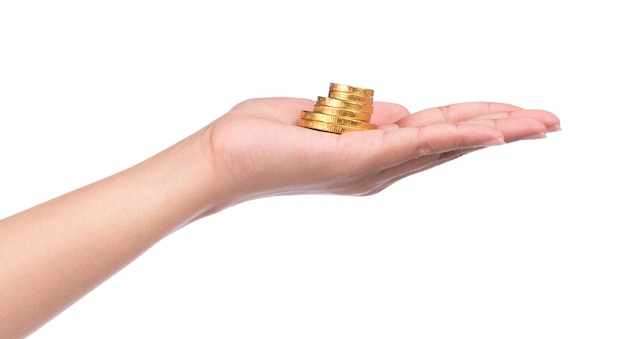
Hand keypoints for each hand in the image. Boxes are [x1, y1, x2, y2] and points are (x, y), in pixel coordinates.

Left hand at [199, 98, 559, 205]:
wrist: (221, 158)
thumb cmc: (260, 135)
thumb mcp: (320, 116)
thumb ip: (364, 116)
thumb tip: (400, 111)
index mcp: (370, 149)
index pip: (435, 129)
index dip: (476, 118)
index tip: (512, 112)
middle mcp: (379, 163)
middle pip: (451, 138)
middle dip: (504, 126)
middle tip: (552, 121)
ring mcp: (372, 163)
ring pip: (444, 142)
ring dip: (496, 129)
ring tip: (541, 123)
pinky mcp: (358, 158)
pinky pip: (416, 142)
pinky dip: (456, 134)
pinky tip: (492, 129)